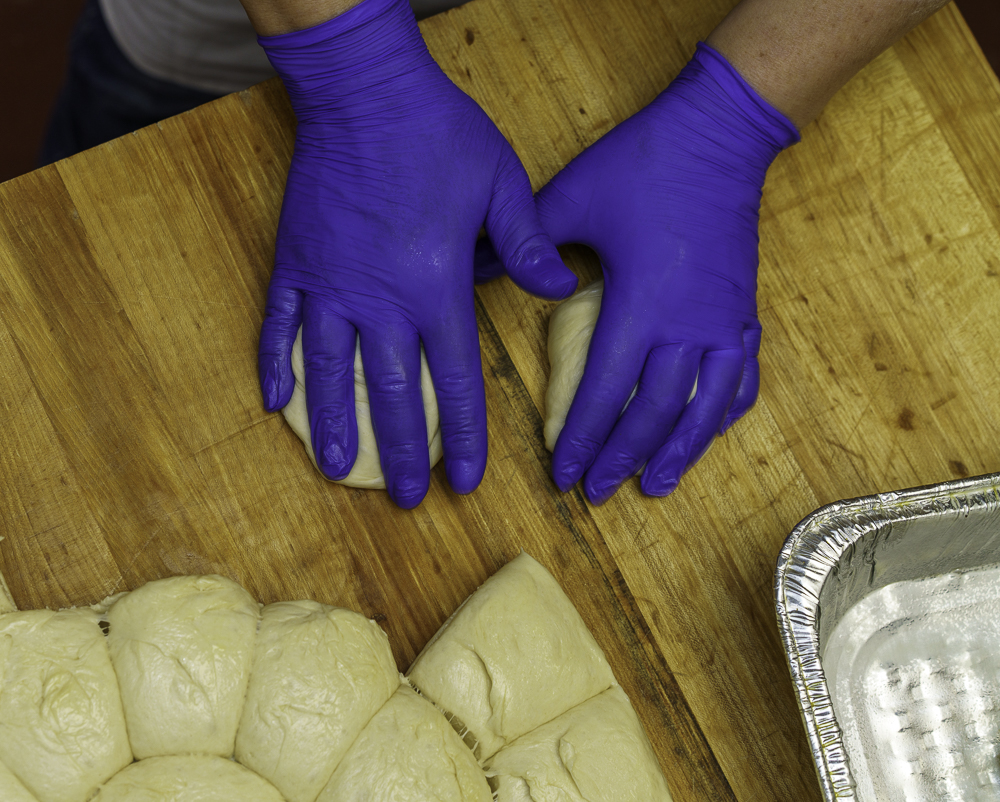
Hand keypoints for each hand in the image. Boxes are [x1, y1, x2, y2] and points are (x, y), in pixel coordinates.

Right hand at [257, 0, 576, 507]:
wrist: (364, 89)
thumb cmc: (438, 134)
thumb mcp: (501, 184)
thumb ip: (527, 245)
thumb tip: (560, 290)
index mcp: (436, 286)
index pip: (455, 380)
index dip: (463, 437)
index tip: (464, 482)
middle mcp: (380, 298)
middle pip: (393, 393)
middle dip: (403, 452)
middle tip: (406, 499)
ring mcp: (329, 283)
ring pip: (328, 372)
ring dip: (335, 426)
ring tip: (340, 472)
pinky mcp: (295, 261)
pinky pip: (278, 324)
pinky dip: (274, 365)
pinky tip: (273, 403)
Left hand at [526, 43, 796, 502]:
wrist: (720, 133)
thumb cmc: (644, 163)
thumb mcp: (573, 196)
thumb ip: (525, 241)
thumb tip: (470, 269)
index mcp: (642, 300)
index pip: (606, 389)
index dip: (584, 437)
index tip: (564, 473)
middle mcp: (689, 322)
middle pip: (655, 411)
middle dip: (622, 457)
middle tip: (597, 492)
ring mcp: (725, 320)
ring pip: (706, 407)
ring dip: (679, 452)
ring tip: (653, 487)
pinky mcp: (745, 311)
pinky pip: (742, 378)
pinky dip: (723, 414)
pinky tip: (706, 436)